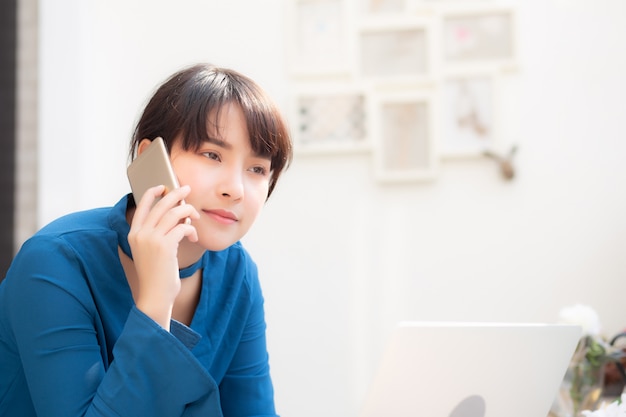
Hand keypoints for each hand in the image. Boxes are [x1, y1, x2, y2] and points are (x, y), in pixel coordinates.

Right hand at [127, 185, 199, 328]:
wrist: (154, 295)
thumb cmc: (155, 274)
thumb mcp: (150, 250)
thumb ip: (157, 233)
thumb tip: (176, 214)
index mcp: (133, 233)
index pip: (142, 206)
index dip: (153, 192)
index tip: (164, 186)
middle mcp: (140, 234)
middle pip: (161, 204)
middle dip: (176, 194)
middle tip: (188, 189)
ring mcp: (152, 239)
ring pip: (174, 213)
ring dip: (188, 211)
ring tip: (196, 216)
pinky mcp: (165, 246)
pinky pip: (183, 227)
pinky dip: (191, 229)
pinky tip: (193, 236)